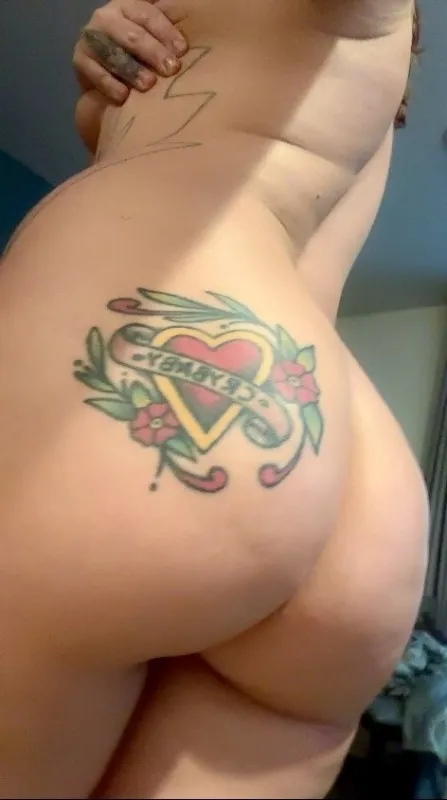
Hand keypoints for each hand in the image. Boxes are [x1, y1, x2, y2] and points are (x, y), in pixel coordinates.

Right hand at [73, 0, 187, 104]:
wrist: (106, 76)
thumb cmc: (140, 55)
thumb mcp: (153, 37)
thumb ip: (166, 32)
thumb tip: (188, 42)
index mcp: (127, 6)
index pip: (148, 15)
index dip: (166, 32)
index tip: (183, 51)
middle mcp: (106, 18)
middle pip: (132, 34)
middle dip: (153, 52)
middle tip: (171, 70)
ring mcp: (90, 39)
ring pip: (113, 53)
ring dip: (132, 70)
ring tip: (149, 86)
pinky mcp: (79, 60)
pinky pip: (94, 72)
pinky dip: (109, 85)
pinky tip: (124, 97)